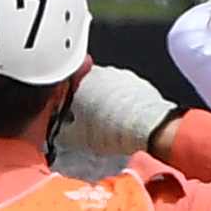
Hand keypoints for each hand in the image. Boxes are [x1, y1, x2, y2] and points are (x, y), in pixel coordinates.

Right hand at [58, 63, 183, 163]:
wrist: (148, 128)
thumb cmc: (112, 129)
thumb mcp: (77, 137)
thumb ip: (64, 131)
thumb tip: (63, 133)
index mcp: (83, 80)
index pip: (69, 87)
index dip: (70, 104)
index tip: (73, 116)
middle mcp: (104, 73)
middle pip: (91, 86)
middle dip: (91, 102)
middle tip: (92, 122)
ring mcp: (125, 77)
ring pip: (111, 89)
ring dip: (110, 104)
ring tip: (112, 125)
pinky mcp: (142, 85)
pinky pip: (129, 94)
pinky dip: (127, 105)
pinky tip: (127, 121)